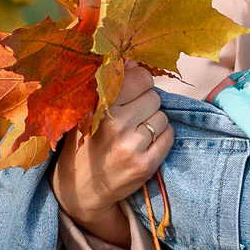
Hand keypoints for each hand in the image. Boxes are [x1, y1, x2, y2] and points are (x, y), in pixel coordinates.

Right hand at [53, 65, 170, 246]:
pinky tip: (146, 142)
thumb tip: (132, 60)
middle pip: (153, 96)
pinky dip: (162, 137)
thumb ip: (108, 86)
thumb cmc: (84, 145)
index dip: (140, 81)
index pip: (139, 78)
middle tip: (134, 113)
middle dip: (147, 102)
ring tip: (138, 130)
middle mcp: (115, 126)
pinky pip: (168, 137)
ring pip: (163, 116)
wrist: (81, 189)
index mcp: (99, 108)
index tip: (134, 89)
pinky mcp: (145, 165)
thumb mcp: (86, 113)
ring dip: (154, 120)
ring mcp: (131, 147)